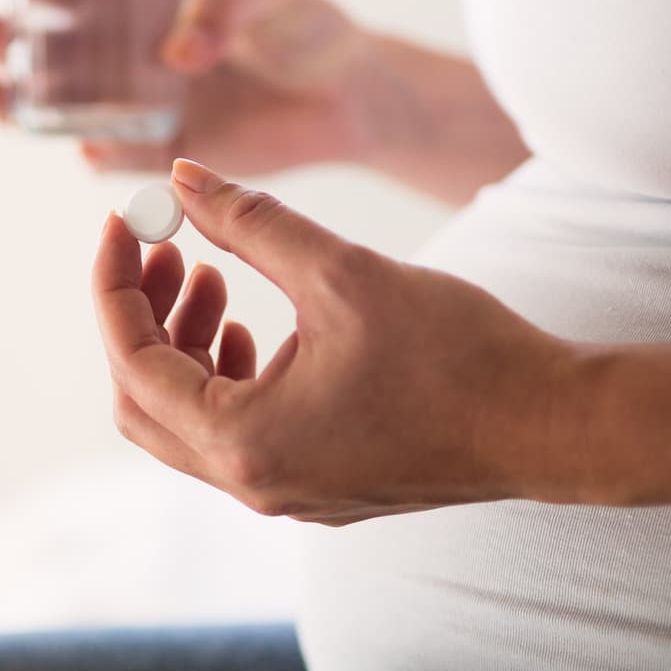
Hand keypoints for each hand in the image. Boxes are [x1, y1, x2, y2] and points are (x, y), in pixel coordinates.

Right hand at [0, 0, 382, 175]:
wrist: (347, 95)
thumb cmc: (304, 21)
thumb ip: (228, 1)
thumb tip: (175, 55)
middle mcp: (116, 46)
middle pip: (30, 37)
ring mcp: (130, 101)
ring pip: (50, 102)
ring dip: (13, 97)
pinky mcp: (158, 150)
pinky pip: (111, 157)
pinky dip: (95, 153)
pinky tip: (90, 147)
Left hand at [91, 158, 582, 523]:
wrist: (554, 425)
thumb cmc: (458, 353)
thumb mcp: (341, 271)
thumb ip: (250, 223)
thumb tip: (182, 178)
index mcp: (244, 442)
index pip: (132, 362)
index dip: (115, 284)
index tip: (123, 221)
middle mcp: (253, 483)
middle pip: (145, 401)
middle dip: (142, 317)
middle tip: (165, 245)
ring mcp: (286, 493)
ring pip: (190, 419)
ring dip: (184, 343)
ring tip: (214, 274)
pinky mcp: (318, 485)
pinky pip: (238, 433)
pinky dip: (226, 374)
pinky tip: (256, 323)